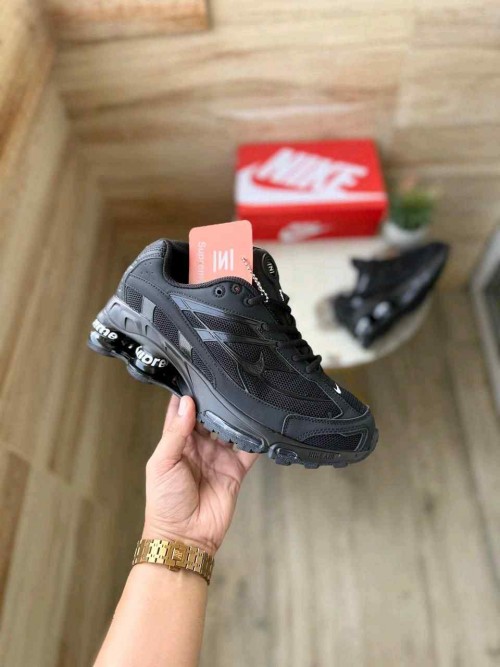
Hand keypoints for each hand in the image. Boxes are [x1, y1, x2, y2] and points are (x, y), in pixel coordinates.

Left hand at [142, 395, 257, 554]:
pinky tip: (260, 424)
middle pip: (210, 416)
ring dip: (236, 416)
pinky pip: (248, 449)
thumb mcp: (162, 463)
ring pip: (230, 428)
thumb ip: (175, 433)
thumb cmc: (165, 502)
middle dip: (216, 401)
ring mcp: (219, 456)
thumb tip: (187, 403)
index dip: (188, 394)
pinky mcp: (236, 469)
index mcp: (177, 442)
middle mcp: (199, 446)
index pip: (182, 411)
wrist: (185, 537)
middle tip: (225, 380)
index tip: (195, 374)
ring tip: (243, 396)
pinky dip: (255, 438)